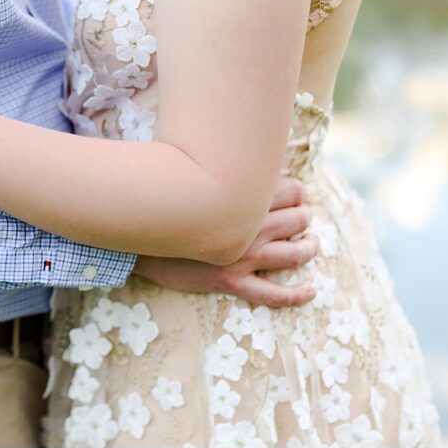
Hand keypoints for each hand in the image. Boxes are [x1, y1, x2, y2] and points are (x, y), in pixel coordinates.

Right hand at [132, 177, 318, 306]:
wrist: (136, 236)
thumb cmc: (166, 202)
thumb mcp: (193, 175)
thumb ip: (221, 166)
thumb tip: (242, 152)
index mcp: (242, 195)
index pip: (293, 189)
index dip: (296, 192)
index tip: (289, 196)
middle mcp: (249, 225)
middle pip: (299, 218)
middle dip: (302, 218)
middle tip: (296, 219)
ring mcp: (243, 255)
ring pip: (296, 253)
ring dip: (309, 247)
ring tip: (310, 244)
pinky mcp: (231, 280)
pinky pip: (273, 294)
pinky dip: (297, 294)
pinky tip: (310, 291)